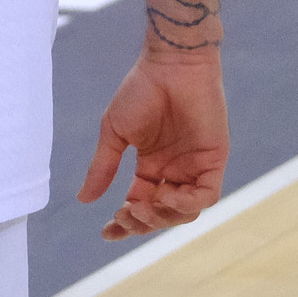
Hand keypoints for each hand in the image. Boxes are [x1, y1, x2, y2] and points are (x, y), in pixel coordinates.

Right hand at [79, 50, 225, 239]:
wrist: (171, 64)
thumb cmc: (142, 90)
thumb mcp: (115, 133)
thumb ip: (103, 167)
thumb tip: (83, 200)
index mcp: (151, 166)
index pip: (139, 204)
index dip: (125, 224)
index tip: (106, 233)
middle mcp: (174, 171)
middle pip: (161, 214)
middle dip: (141, 222)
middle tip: (124, 214)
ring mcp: (194, 167)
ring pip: (184, 212)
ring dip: (162, 217)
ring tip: (141, 207)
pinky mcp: (213, 160)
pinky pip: (206, 195)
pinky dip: (187, 204)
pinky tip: (166, 198)